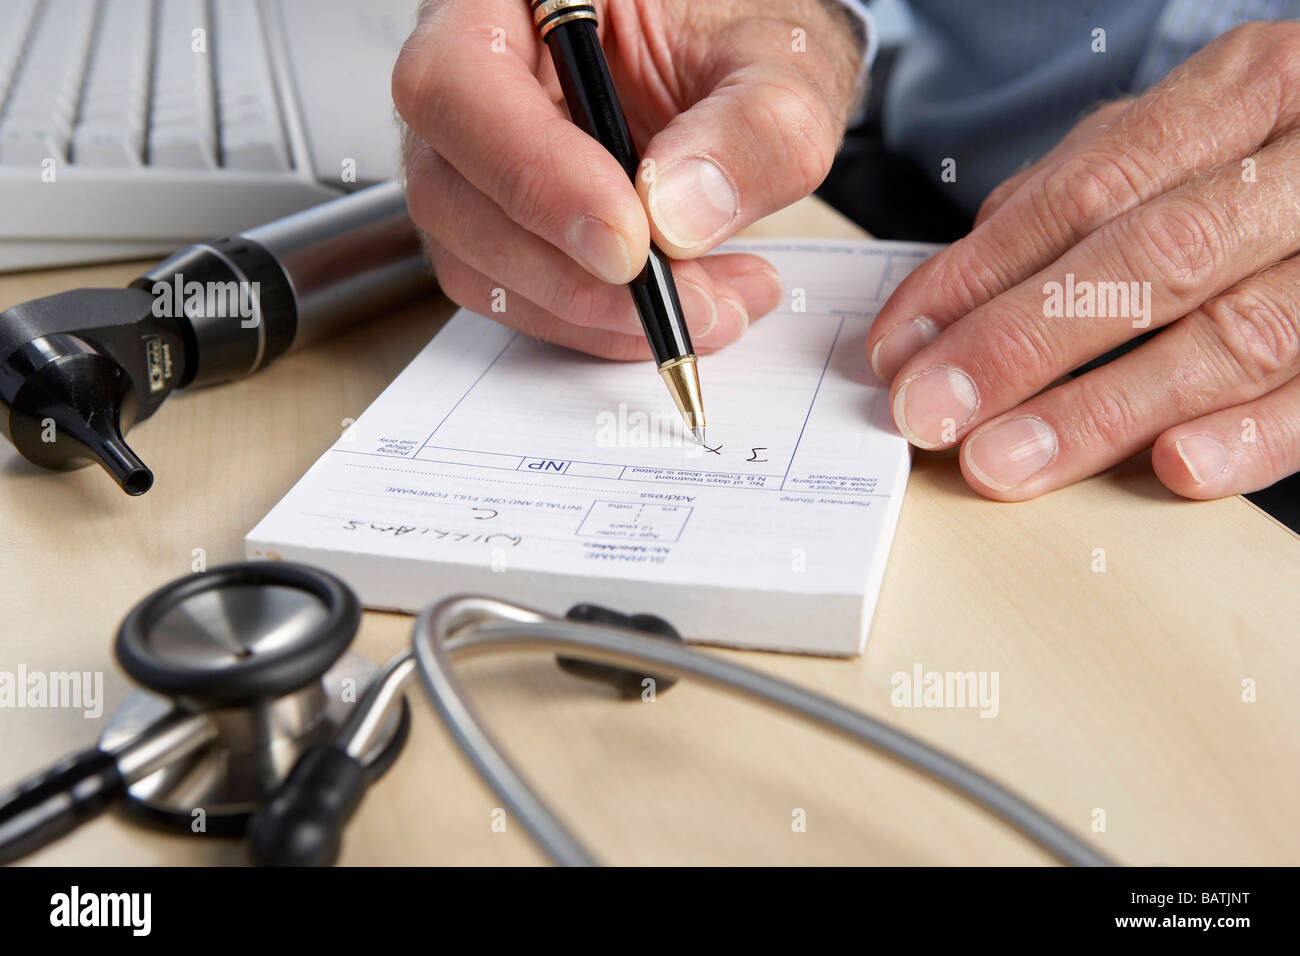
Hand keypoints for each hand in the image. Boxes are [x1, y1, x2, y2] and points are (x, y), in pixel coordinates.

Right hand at [393, 0, 863, 358]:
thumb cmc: (741, 36)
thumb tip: (676, 216)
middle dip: (572, 274)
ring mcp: (472, 157)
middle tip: (688, 301)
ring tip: (716, 307)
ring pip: (477, 263)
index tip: (629, 244)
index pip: (459, 83)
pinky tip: (687, 304)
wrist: (743, 73)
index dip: (534, 174)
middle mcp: (469, 73)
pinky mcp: (499, 223)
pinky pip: (518, 295)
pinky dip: (602, 323)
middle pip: (450, 191)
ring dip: (596, 313)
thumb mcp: (783, 64)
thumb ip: (752, 128)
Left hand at [865, 22, 1299, 500]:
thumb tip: (960, 282)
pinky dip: (1249, 438)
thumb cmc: (1274, 155)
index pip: (1091, 190)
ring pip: (1235, 334)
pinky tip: (1170, 468)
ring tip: (1003, 460)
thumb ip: (1082, 192)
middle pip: (1153, 259)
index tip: (902, 345)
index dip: (982, 273)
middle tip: (931, 411)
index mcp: (1248, 92)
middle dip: (1022, 344)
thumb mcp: (1184, 135)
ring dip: (1104, 410)